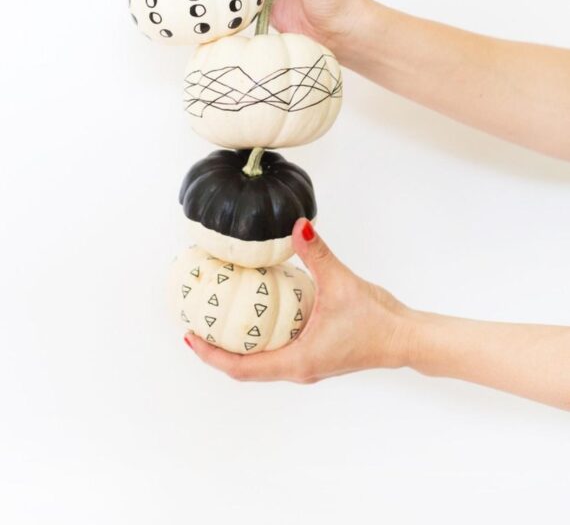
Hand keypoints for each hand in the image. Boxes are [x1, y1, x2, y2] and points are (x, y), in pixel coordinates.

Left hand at [183, 220, 410, 382]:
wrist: (405, 338)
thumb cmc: (376, 320)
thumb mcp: (340, 283)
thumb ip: (317, 254)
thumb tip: (297, 227)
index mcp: (297, 361)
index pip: (241, 368)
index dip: (211, 355)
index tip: (190, 337)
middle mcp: (298, 367)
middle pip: (246, 367)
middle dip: (218, 348)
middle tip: (197, 323)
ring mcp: (308, 362)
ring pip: (262, 360)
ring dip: (239, 343)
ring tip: (219, 317)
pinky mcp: (317, 353)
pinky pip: (279, 349)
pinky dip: (261, 335)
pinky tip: (259, 309)